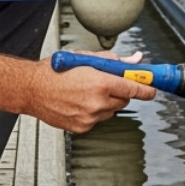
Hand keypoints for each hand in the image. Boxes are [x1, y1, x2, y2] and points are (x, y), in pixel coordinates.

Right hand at [25, 55, 156, 133]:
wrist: (31, 89)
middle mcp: (97, 102)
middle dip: (120, 92)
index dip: (146, 89)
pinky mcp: (82, 127)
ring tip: (86, 92)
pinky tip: (78, 102)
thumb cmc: (54, 71)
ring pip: (111, 111)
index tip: (153, 89)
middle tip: (107, 84)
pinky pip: (97, 120)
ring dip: (106, 102)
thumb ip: (113, 61)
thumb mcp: (85, 58)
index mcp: (100, 82)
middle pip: (124, 100)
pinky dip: (93, 112)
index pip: (133, 88)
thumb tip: (134, 60)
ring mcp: (89, 117)